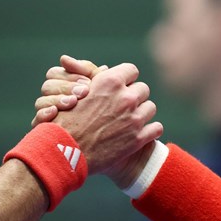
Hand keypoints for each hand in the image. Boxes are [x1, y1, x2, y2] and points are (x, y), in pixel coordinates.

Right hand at [30, 54, 103, 125]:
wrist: (100, 144)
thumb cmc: (102, 113)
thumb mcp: (101, 90)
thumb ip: (93, 75)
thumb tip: (86, 64)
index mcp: (61, 86)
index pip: (54, 73)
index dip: (70, 75)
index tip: (88, 82)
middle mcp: (51, 99)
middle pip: (47, 85)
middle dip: (66, 87)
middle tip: (84, 92)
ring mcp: (46, 115)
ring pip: (40, 101)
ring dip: (57, 99)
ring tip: (73, 102)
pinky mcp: (44, 131)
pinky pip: (36, 120)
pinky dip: (44, 114)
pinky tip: (55, 111)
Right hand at [38, 56, 161, 180]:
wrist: (63, 152)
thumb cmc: (66, 120)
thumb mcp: (78, 93)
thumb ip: (96, 80)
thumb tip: (106, 68)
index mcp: (110, 82)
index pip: (132, 70)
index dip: (126, 78)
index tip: (121, 87)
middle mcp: (125, 98)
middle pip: (143, 89)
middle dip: (134, 96)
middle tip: (123, 106)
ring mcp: (133, 119)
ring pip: (151, 107)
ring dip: (142, 112)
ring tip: (129, 120)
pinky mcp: (138, 139)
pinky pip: (156, 128)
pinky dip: (150, 130)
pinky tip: (140, 133)